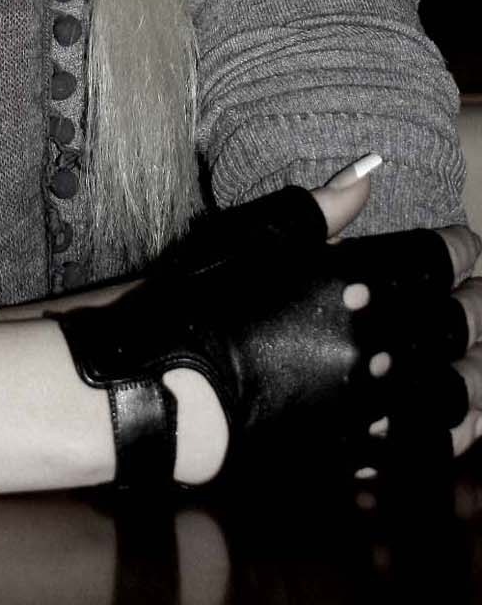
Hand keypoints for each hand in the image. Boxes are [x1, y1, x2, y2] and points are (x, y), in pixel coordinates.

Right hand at [48, 162, 481, 486]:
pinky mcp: (357, 448)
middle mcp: (376, 340)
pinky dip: (454, 429)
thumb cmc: (207, 297)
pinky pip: (428, 444)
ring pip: (457, 389)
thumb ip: (322, 208)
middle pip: (454, 323)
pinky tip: (462, 418)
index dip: (457, 247)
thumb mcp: (258, 236)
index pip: (434, 259)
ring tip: (479, 359)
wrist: (172, 381)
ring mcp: (371, 401)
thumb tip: (369, 174)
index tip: (464, 242)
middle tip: (478, 294)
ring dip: (477, 370)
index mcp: (357, 280)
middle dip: (475, 305)